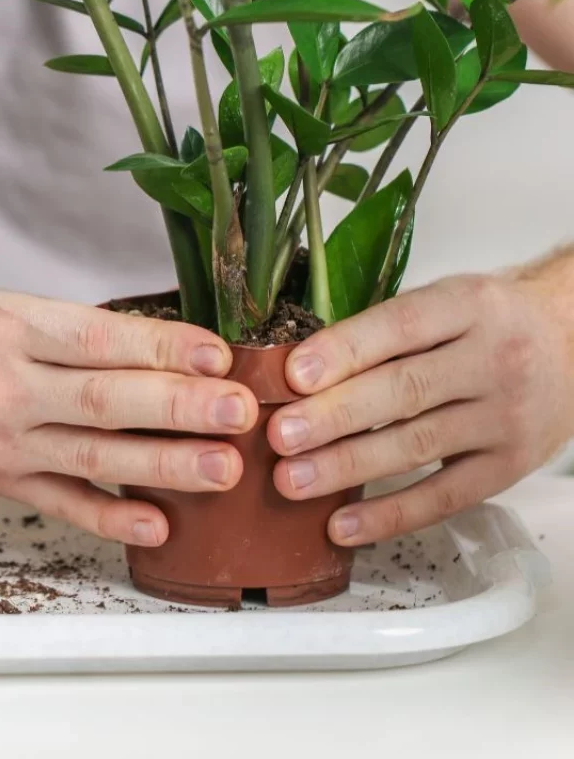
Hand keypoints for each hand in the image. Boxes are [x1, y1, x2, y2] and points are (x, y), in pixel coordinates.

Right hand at [0, 289, 256, 545]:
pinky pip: (62, 506)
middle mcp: (11, 388)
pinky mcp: (5, 484)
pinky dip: (111, 520)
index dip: (162, 348)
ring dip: (164, 467)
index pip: (101, 339)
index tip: (217, 356)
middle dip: (179, 409)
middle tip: (238, 413)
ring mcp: (8, 443)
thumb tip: (177, 349)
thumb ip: (89, 332)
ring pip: (93, 458)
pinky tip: (159, 525)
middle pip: (105, 401)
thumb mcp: (17, 311)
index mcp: (17, 330)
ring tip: (223, 469)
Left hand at [269, 264, 573, 545]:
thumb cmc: (490, 322)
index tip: (293, 375)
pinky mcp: (509, 466)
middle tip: (281, 435)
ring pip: (418, 445)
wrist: (572, 343)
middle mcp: (493, 359)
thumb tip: (301, 371)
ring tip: (293, 480)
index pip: (401, 327)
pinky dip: (391, 514)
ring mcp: (504, 417)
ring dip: (349, 466)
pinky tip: (343, 525)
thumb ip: (387, 330)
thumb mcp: (448, 301)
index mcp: (468, 306)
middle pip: (406, 390)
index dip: (345, 351)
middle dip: (336, 415)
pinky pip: (445, 496)